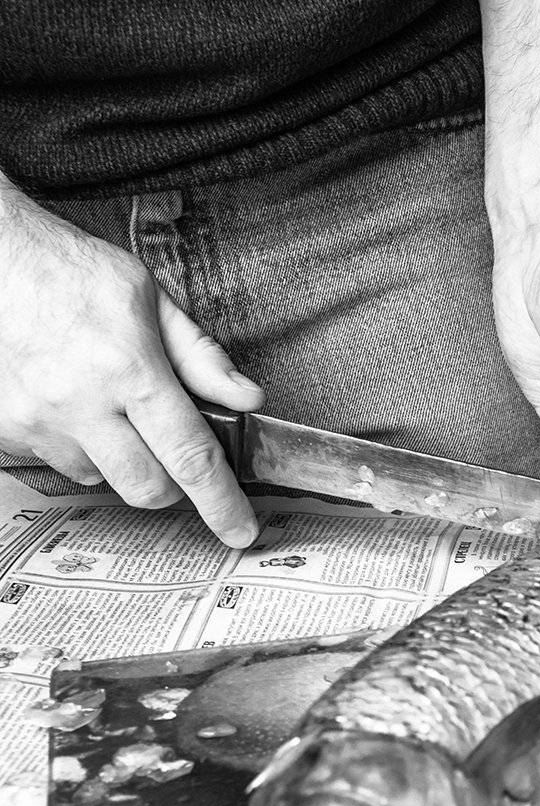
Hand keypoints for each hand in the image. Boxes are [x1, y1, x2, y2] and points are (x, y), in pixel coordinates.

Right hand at [0, 184, 264, 546]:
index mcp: (130, 370)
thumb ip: (202, 356)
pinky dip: (79, 446)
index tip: (241, 531)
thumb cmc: (70, 272)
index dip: (221, 502)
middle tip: (175, 450)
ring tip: (113, 406)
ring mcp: (38, 421)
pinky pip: (59, 461)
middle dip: (173, 483)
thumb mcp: (152, 299)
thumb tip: (247, 399)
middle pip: (148, 487)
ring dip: (121, 459)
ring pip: (102, 478)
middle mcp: (81, 404)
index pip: (190, 456)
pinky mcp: (7, 428)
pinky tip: (75, 404)